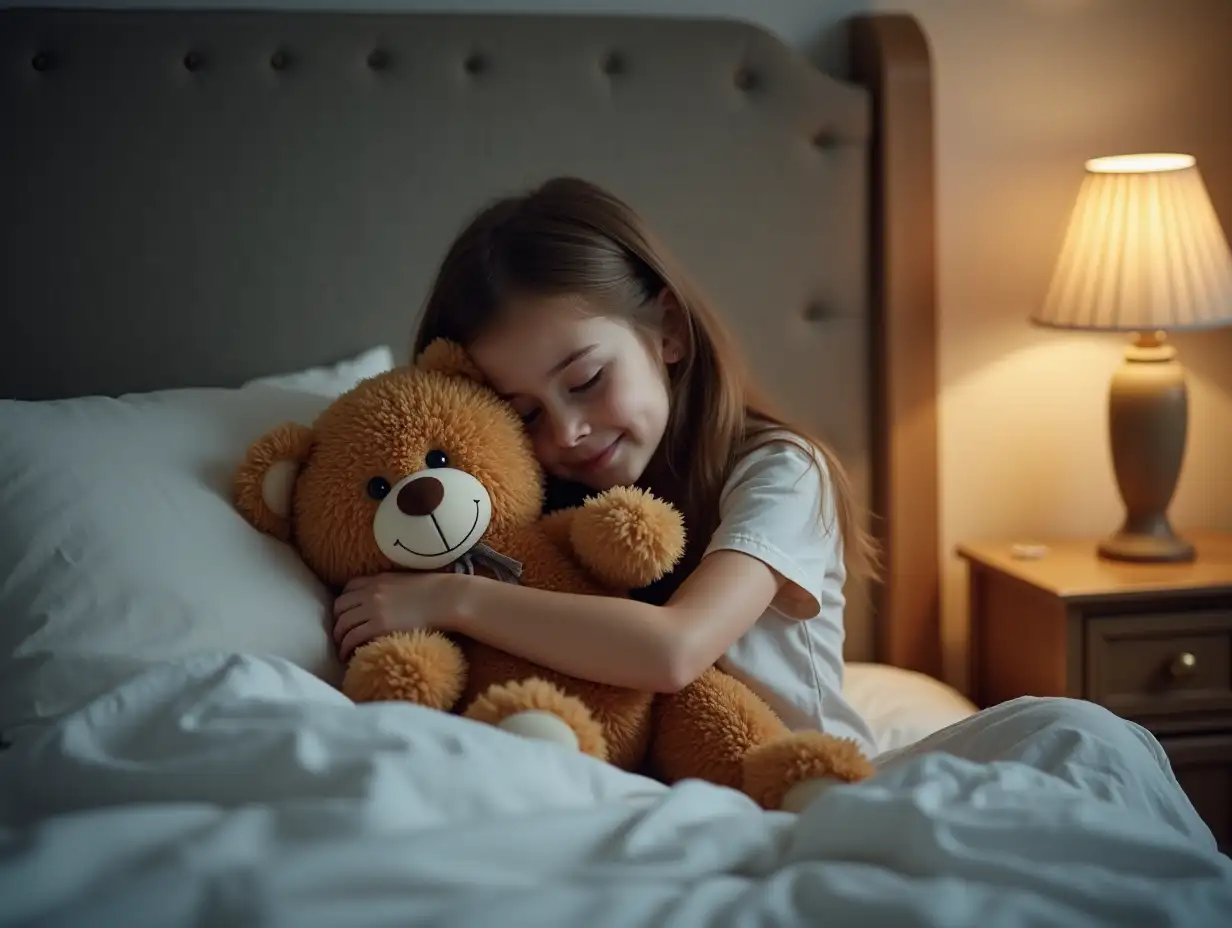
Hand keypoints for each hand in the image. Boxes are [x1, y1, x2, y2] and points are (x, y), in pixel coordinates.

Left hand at [332, 572, 466, 660]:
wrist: (447, 598)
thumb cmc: (435, 591)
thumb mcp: (406, 582)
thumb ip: (391, 589)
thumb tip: (388, 601)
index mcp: (377, 579)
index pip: (348, 588)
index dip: (344, 604)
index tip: (347, 615)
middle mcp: (370, 592)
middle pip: (340, 607)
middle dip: (337, 622)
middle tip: (342, 634)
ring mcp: (373, 609)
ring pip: (342, 624)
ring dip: (339, 637)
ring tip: (343, 648)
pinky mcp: (378, 626)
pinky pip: (352, 638)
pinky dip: (346, 648)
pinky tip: (348, 655)